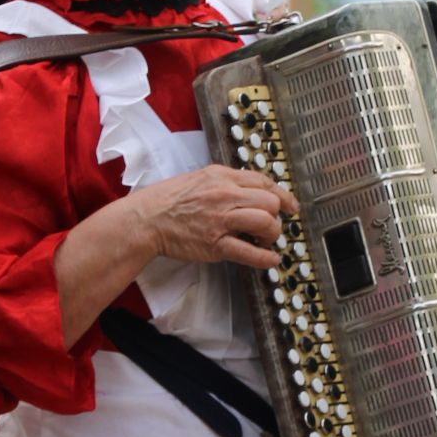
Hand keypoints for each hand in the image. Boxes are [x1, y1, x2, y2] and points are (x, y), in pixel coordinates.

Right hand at [134, 164, 297, 272]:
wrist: (147, 219)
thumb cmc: (168, 200)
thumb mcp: (199, 178)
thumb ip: (225, 182)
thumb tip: (248, 190)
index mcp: (222, 177)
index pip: (263, 182)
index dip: (282, 195)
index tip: (289, 205)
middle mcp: (225, 195)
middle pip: (270, 202)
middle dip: (276, 215)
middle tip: (271, 225)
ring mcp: (221, 220)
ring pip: (265, 223)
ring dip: (272, 234)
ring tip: (265, 240)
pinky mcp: (216, 244)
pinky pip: (250, 252)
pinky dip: (265, 258)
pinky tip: (270, 259)